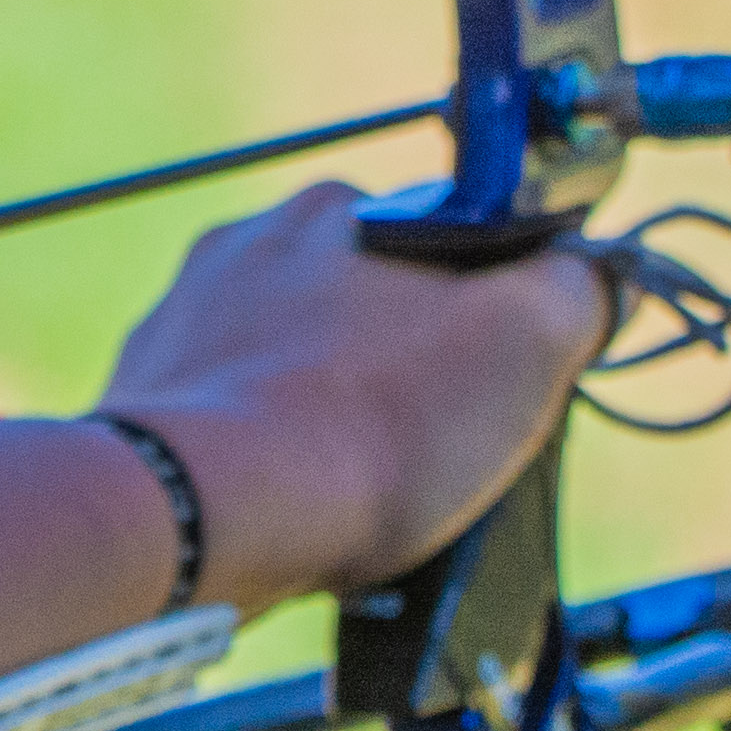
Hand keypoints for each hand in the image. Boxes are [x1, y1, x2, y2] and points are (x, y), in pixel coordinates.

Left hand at [93, 180, 610, 611]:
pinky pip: (225, 435)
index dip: (487, 314)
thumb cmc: (366, 426)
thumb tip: (592, 280)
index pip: (443, 244)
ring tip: (362, 494)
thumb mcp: (526, 341)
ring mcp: (179, 330)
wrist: (206, 518)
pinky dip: (263, 470)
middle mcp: (241, 250)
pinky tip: (291, 512)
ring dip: (330, 425)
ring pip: (289, 373)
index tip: (498, 380)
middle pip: (360, 310)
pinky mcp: (139, 412)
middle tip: (434, 448)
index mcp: (336, 211)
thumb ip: (574, 292)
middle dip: (401, 373)